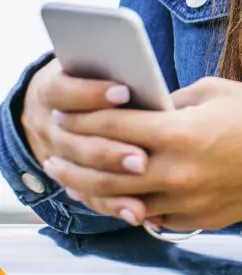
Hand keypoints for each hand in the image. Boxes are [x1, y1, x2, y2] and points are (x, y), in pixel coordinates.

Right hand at [20, 59, 150, 224]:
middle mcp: (50, 127)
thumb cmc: (99, 76)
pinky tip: (137, 211)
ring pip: (81, 177)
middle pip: (74, 144)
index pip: (63, 93)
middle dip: (108, 152)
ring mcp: (58, 156)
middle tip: (141, 158)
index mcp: (53, 91)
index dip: (91, 94)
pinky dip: (112, 205)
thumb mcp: (102, 65)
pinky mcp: (73, 178)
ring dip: (112, 185)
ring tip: (146, 190)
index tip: (123, 92)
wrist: (59, 105)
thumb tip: (156, 93)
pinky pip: (89, 198)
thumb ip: (123, 72)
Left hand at [45, 77, 241, 231]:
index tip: (67, 115)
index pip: (113, 126)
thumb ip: (170, 102)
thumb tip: (138, 109)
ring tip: (74, 182)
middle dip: (73, 161)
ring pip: (122, 201)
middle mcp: (178, 171)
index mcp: (181, 132)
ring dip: (93, 191)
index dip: (83, 120)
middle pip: (106, 171)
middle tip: (56, 155)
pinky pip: (152, 218)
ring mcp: (187, 199)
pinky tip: (119, 198)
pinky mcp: (197, 218)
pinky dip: (132, 208)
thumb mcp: (213, 92)